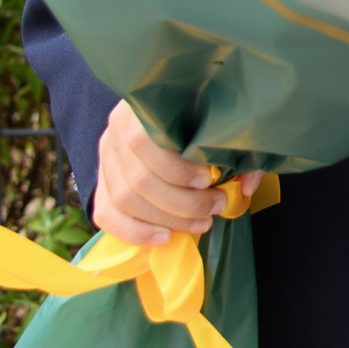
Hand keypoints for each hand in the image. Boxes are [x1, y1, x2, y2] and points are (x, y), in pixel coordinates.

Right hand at [92, 100, 257, 247]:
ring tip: (200, 223)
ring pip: (124, 200)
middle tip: (215, 208)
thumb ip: (234, 150)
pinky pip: (106, 215)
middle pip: (138, 179)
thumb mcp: (217, 123)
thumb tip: (246, 187)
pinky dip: (135, 232)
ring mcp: (105, 158)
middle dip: (181, 203)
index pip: (144, 142)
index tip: (208, 180)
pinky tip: (164, 237)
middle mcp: (116, 132)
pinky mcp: (102, 182)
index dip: (176, 168)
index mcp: (140, 110)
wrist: (170, 112)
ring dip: (165, 219)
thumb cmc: (198, 117)